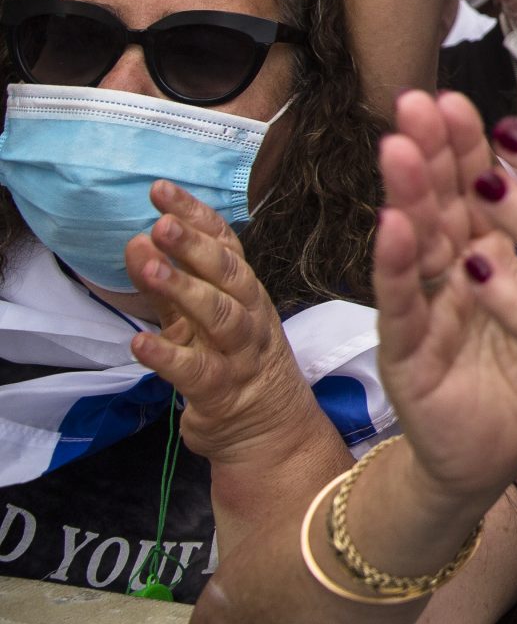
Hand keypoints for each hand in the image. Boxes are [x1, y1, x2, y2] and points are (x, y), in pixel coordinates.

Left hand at [125, 185, 339, 468]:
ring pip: (222, 316)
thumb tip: (139, 238)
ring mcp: (241, 354)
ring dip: (186, 290)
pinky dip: (169, 357)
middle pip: (229, 274)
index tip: (161, 191)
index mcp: (245, 292)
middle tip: (161, 223)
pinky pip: (198, 372)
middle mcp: (250, 316)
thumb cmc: (232, 365)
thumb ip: (167, 283)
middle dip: (196, 246)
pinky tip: (139, 344)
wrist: (270, 432)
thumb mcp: (198, 320)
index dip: (195, 216)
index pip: (224, 244)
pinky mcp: (224, 393)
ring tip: (150, 267)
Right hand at [375, 90, 516, 505]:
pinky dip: (397, 264)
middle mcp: (452, 271)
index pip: (481, 186)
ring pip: (415, 240)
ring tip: (399, 142)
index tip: (469, 96)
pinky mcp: (408, 356)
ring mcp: (426, 311)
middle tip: (423, 99)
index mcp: (492, 251)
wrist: (497, 451)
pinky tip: (394, 225)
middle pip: (442, 200)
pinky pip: (404, 306)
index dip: (474, 145)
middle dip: (434, 149)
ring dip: (406, 190)